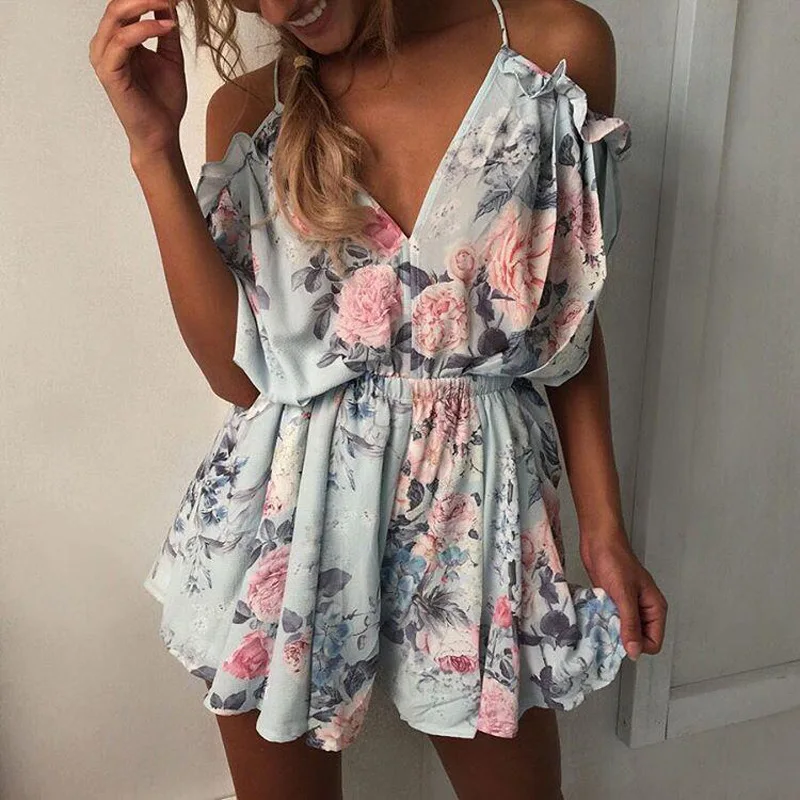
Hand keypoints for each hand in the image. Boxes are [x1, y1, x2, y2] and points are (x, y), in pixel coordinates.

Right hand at [89, 0, 186, 159]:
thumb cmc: (163, 101)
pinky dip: (145, 29)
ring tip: (168, 2)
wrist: (161, 133)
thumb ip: (167, 31)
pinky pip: (122, 40)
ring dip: (144, 4)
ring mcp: (104, 57)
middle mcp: (106, 44)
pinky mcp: (108, 71)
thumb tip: (168, 4)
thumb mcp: (170, 58)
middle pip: (118, 4)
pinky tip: (165, 26)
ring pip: (117, 16)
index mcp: (118, 40)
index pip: (125, 5)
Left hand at [580, 531, 667, 661]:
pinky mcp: (613, 601)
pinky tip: (594, 617)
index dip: (637, 646)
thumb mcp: (624, 594)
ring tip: (599, 624)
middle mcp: (643, 609)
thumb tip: (634, 651)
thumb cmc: (615, 560)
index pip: (653, 642)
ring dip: (611, 630)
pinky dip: (603, 621)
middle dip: (623, 639)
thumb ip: (630, 623)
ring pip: (622, 630)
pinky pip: (610, 620)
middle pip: (638, 639)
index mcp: (654, 608)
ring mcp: (628, 606)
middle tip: (606, 632)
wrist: (598, 541)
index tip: (619, 641)